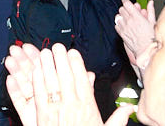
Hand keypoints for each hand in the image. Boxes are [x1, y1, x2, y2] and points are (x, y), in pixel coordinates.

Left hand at [7, 43, 133, 125]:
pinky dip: (36, 82)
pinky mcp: (41, 117)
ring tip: (43, 53)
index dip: (77, 64)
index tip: (73, 53)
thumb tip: (130, 108)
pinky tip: (33, 71)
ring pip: (50, 83)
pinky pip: (38, 96)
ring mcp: (55, 111)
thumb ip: (117, 118)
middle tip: (56, 46)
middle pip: (65, 77)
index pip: (82, 81)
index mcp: (87, 108)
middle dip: (60, 60)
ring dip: (46, 66)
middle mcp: (71, 107)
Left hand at [115, 0, 155, 68]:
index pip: (126, 3)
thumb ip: (150, 11)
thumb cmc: (151, 38)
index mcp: (136, 17)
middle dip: (125, 8)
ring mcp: (124, 27)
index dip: (125, 0)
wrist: (146, 49)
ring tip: (127, 18)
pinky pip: (116, 25)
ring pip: (118, 17)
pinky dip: (119, 24)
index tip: (126, 0)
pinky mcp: (121, 34)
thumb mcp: (153, 22)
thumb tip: (150, 3)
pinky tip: (125, 26)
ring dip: (122, 16)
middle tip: (130, 10)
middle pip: (121, 9)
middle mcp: (129, 21)